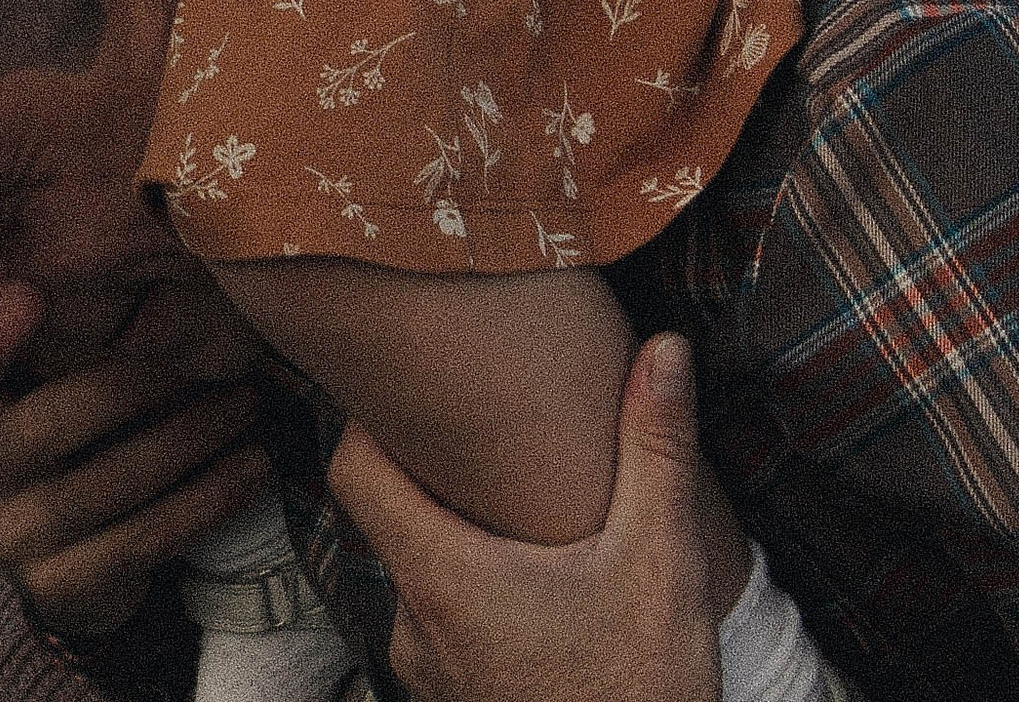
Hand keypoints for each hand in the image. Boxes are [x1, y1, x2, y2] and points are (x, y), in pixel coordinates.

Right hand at [0, 274, 272, 638]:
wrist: (86, 563)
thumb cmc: (88, 434)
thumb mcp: (63, 375)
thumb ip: (68, 321)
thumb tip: (118, 242)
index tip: (31, 298)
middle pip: (51, 424)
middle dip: (139, 386)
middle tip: (216, 358)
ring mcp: (10, 537)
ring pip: (107, 483)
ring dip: (190, 439)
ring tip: (247, 405)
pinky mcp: (56, 588)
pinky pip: (141, 540)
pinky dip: (205, 500)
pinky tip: (250, 469)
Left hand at [327, 333, 719, 701]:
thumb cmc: (642, 694)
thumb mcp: (661, 563)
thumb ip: (657, 448)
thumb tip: (666, 350)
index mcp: (445, 581)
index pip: (352, 473)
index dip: (366, 414)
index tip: (403, 378)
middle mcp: (417, 629)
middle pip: (386, 516)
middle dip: (427, 466)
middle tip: (473, 419)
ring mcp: (431, 673)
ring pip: (417, 570)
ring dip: (454, 531)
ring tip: (507, 493)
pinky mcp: (456, 700)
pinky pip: (440, 620)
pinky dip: (470, 583)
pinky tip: (526, 570)